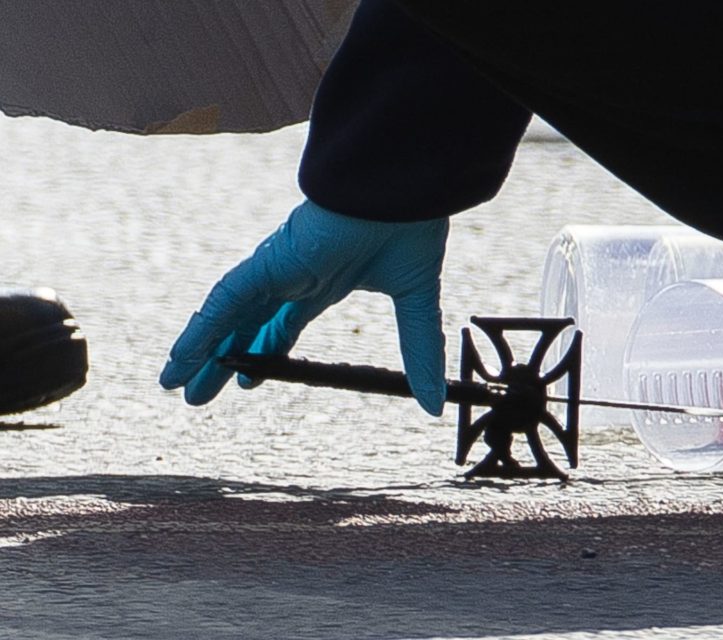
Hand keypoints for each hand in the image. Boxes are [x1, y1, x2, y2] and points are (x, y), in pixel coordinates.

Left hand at [159, 199, 448, 414]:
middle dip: (223, 357)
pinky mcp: (270, 260)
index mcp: (326, 279)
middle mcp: (295, 274)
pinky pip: (225, 300)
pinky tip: (181, 359)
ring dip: (200, 350)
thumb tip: (433, 404)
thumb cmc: (412, 222)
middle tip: (198, 391)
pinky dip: (201, 330)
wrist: (403, 180)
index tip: (247, 380)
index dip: (265, 351)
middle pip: (247, 323)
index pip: (284, 322)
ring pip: (227, 315)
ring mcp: (279, 267)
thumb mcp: (415, 301)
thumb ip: (420, 351)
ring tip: (174, 384)